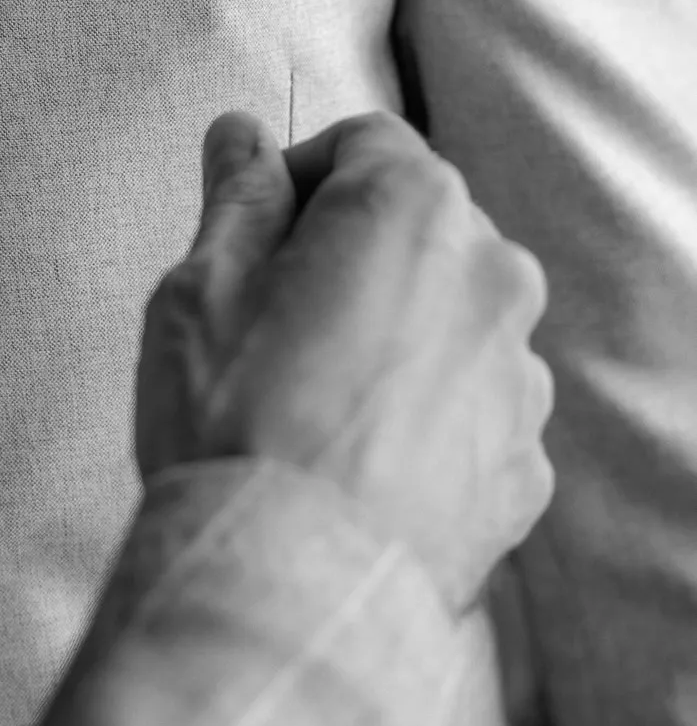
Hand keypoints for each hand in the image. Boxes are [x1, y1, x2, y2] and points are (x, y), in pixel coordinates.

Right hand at [134, 110, 554, 615]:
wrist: (288, 590)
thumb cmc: (236, 421)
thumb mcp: (202, 282)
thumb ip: (237, 194)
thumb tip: (240, 134)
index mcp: (413, 206)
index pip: (361, 142)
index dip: (296, 177)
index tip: (253, 232)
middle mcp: (490, 274)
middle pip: (415, 225)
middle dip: (349, 250)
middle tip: (270, 316)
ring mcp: (518, 374)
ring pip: (446, 315)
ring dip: (392, 331)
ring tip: (310, 397)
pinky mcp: (523, 462)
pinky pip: (469, 407)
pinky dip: (423, 414)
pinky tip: (353, 455)